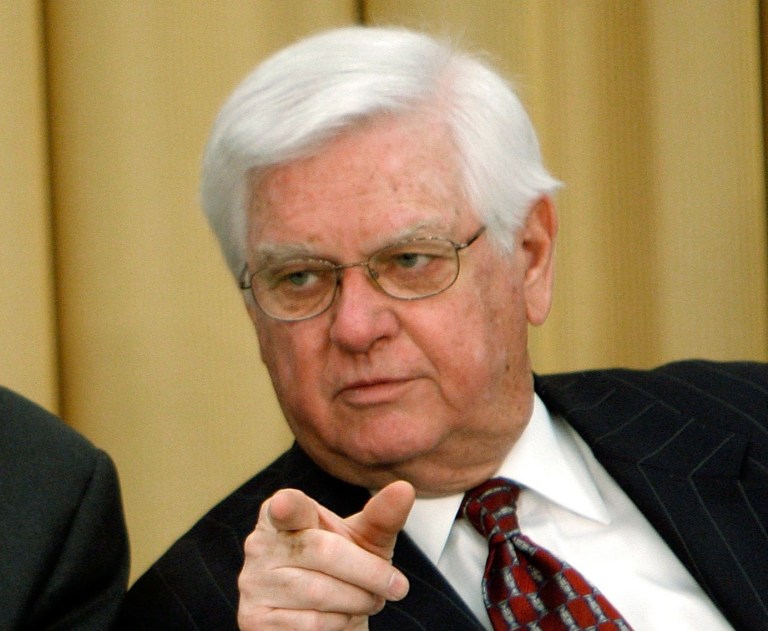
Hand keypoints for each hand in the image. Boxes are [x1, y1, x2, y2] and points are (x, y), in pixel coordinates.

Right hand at [237, 480, 415, 630]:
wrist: (329, 615)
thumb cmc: (347, 566)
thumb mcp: (366, 539)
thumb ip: (383, 515)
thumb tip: (405, 489)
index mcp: (284, 512)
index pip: (287, 506)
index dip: (287, 506)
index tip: (284, 506)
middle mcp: (261, 543)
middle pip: (323, 552)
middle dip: (370, 572)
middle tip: (396, 586)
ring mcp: (254, 582)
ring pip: (319, 592)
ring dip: (358, 600)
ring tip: (369, 599)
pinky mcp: (254, 619)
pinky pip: (309, 623)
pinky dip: (339, 623)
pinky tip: (343, 617)